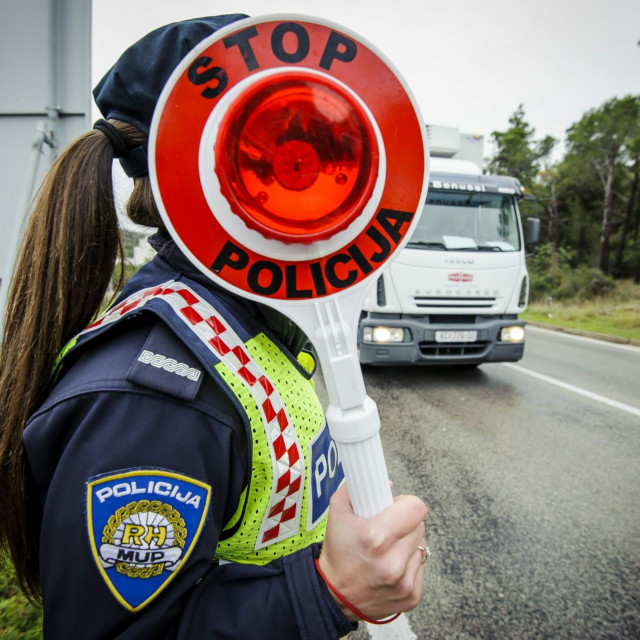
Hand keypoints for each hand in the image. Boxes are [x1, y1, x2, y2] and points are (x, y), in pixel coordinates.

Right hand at [318, 482, 427, 621]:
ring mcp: (404, 581)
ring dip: (408, 544)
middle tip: (388, 528)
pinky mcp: (411, 596)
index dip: (407, 504)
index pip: (417, 508)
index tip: (397, 507)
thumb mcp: (338, 513)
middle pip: (420, 526)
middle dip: (406, 523)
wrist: (333, 596)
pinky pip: (420, 567)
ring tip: (387, 549)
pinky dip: (408, 563)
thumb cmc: (337, 553)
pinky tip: (390, 566)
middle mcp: (393, 561)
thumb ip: (357, 489)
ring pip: (422, 546)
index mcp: (376, 537)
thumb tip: (386, 483)